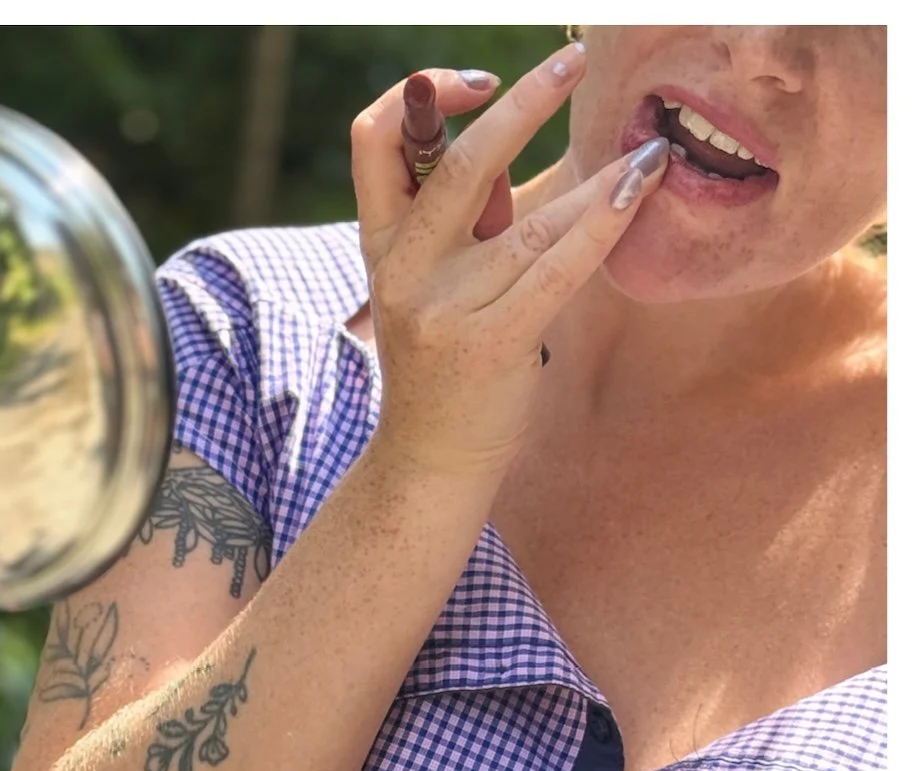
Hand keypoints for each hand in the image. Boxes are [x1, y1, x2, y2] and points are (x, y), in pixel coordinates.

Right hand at [352, 43, 669, 487]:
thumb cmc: (443, 360)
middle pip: (457, 167)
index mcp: (380, 244)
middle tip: (572, 62)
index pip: (371, 143)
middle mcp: (402, 271)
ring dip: (595, 177)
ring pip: (527, 225)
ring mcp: (442, 310)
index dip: (419, 96)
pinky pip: (557, 268)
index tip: (477, 82)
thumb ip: (462, 218)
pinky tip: (638, 187)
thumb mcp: (430, 281)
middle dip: (521, 105)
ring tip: (647, 149)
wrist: (429, 458)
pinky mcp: (489, 344)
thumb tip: (515, 135)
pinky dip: (604, 220)